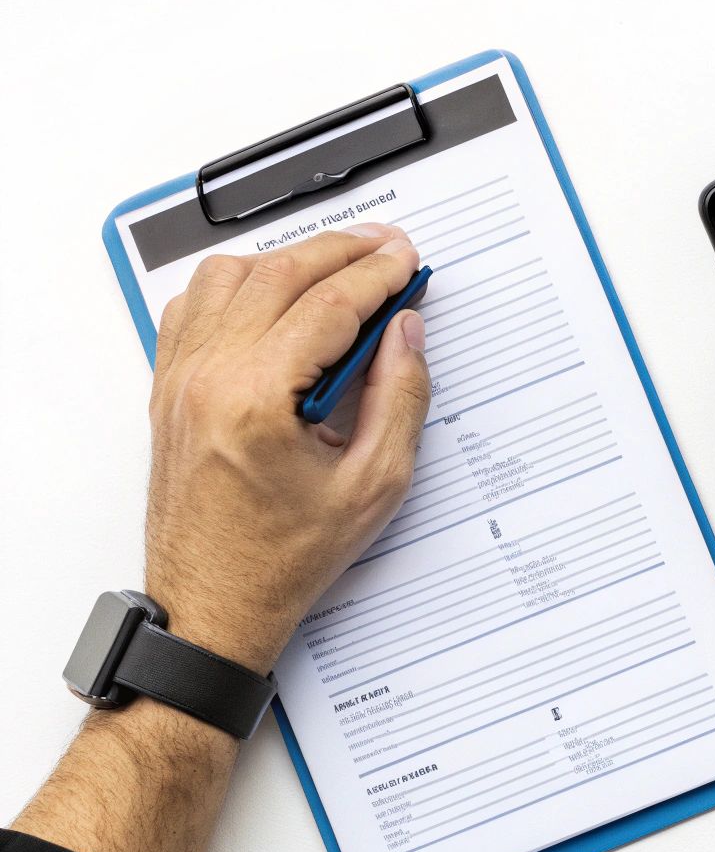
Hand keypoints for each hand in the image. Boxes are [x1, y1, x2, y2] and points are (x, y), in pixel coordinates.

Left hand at [143, 225, 430, 671]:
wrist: (214, 604)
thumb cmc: (283, 559)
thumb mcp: (374, 486)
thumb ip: (400, 398)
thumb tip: (406, 332)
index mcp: (256, 400)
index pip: (327, 304)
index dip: (378, 274)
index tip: (408, 262)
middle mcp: (207, 377)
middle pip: (279, 274)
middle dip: (342, 251)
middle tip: (388, 247)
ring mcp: (179, 379)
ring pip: (229, 276)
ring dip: (289, 260)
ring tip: (338, 268)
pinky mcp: (168, 388)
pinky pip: (193, 306)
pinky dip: (238, 285)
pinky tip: (274, 297)